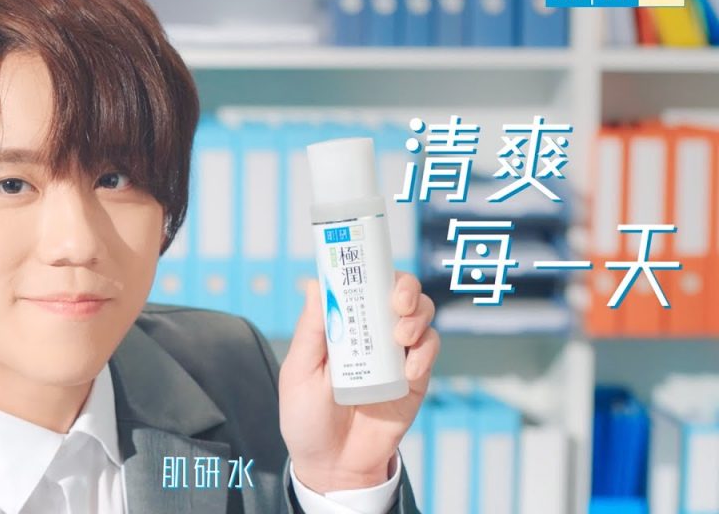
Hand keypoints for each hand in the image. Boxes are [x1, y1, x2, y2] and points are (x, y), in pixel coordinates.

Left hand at [278, 272, 438, 493]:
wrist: (332, 465)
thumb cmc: (307, 418)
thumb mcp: (299, 373)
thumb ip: (311, 331)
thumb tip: (314, 284)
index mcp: (342, 324)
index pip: (363, 284)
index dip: (372, 267)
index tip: (373, 261)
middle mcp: (372, 332)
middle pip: (399, 292)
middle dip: (405, 288)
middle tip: (397, 302)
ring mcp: (395, 354)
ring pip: (421, 315)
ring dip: (417, 317)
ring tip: (401, 337)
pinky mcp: (414, 379)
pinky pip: (429, 353)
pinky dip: (425, 354)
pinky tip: (408, 371)